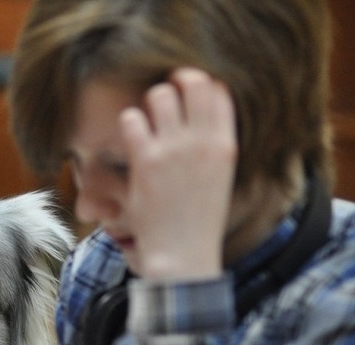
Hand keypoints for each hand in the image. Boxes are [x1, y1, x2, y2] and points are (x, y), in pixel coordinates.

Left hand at [120, 68, 236, 280]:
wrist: (183, 253)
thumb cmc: (199, 217)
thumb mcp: (220, 175)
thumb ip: (213, 142)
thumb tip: (200, 109)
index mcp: (225, 144)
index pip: (218, 89)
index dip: (200, 84)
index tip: (186, 92)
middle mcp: (203, 141)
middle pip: (191, 82)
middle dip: (174, 85)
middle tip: (163, 102)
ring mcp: (174, 149)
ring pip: (159, 95)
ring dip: (149, 104)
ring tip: (147, 124)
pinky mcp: (146, 161)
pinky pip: (132, 119)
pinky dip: (129, 124)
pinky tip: (132, 140)